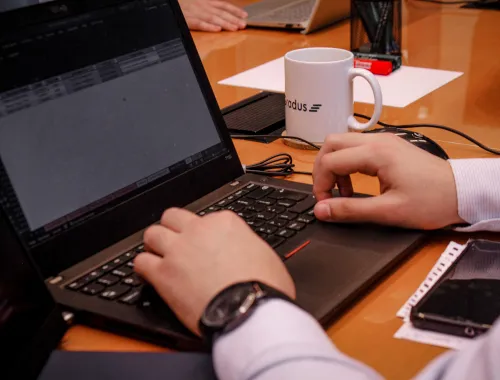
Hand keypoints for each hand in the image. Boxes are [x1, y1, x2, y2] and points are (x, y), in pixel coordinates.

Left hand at [134, 208, 294, 334]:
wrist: (250, 309)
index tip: (202, 245)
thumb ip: (246, 246)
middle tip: (175, 244)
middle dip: (171, 229)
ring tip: (158, 257)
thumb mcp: (264, 255)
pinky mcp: (163, 274)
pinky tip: (149, 276)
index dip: (201, 233)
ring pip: (152, 234)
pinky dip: (142, 268)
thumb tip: (243, 253)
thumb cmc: (264, 286)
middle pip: (171, 217)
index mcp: (224, 223)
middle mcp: (198, 230)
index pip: (203, 218)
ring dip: (154, 245)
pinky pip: (140, 262)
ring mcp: (178, 250)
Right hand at [179, 0, 247, 31]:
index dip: (235, 10)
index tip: (244, 15)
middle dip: (233, 19)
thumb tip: (221, 13)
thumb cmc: (184, 4)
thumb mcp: (198, 2)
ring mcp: (195, 12)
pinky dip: (208, 26)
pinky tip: (217, 30)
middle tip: (243, 25)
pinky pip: (200, 23)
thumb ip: (210, 6)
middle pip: (220, 13)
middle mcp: (202, 6)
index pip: (223, 5)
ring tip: (234, 28)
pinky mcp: (188, 19)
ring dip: (225, 23)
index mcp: (205, 1)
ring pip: (213, 18)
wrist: (170, 5)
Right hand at [312, 133, 463, 229]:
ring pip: (342, 143)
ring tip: (343, 192)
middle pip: (331, 143)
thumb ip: (350, 210)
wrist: (462, 192)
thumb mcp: (388, 211)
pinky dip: (347, 164)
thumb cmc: (431, 202)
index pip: (330, 160)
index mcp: (376, 153)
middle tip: (327, 194)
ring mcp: (383, 141)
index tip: (325, 205)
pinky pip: (356, 148)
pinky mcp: (388, 146)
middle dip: (321, 169)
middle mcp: (377, 140)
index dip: (320, 184)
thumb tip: (321, 210)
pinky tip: (355, 184)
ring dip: (334, 166)